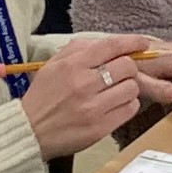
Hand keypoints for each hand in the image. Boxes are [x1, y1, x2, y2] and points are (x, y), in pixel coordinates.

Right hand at [0, 34, 149, 156]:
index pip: (111, 46)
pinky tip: (115, 106)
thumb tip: (106, 42)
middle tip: (121, 74)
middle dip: (128, 69)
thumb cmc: (43, 96)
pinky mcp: (101, 126)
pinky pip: (130, 108)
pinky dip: (127, 105)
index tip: (142, 43)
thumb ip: (77, 50)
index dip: (132, 42)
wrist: (29, 130)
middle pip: (127, 66)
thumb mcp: (53, 66)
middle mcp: (84, 84)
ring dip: (128, 88)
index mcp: (71, 65)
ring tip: (115, 92)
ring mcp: (93, 106)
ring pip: (132, 88)